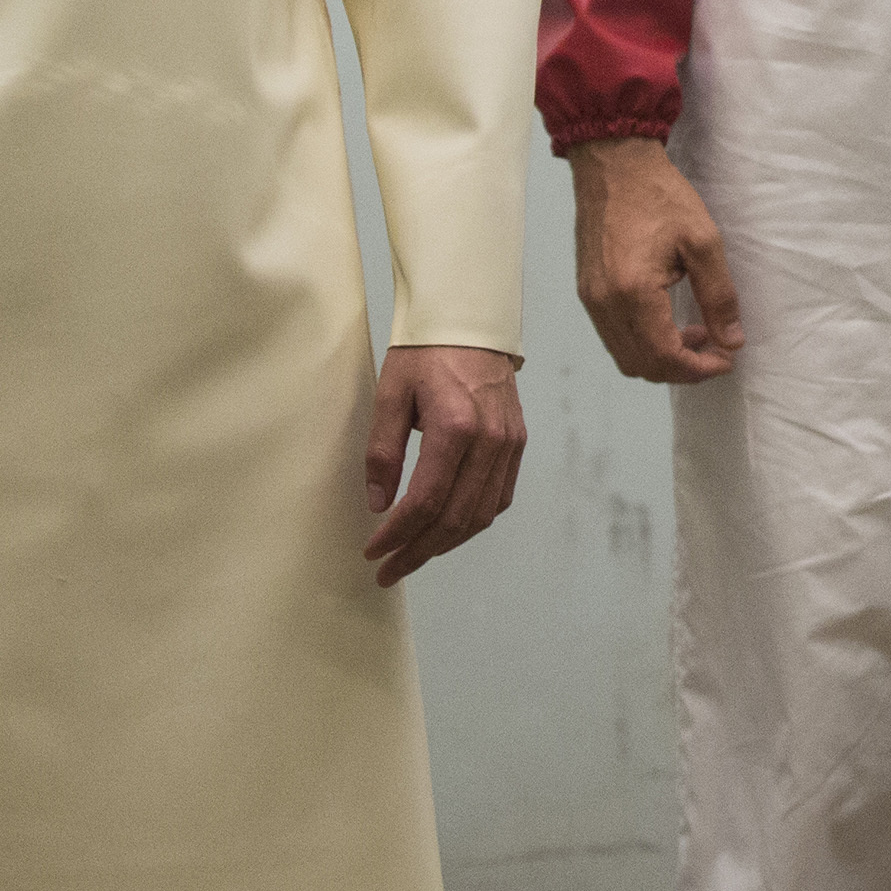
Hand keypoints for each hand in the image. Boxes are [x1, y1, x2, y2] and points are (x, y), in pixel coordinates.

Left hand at [362, 344, 526, 587]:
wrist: (469, 320)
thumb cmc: (425, 352)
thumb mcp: (390, 394)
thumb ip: (383, 452)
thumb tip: (379, 504)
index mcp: (455, 425)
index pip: (426, 501)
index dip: (397, 534)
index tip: (373, 551)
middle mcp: (490, 439)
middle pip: (456, 519)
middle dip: (419, 551)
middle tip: (389, 570)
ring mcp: (509, 442)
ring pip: (480, 515)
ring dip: (445, 543)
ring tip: (413, 555)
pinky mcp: (517, 442)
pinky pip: (498, 497)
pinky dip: (472, 520)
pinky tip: (447, 528)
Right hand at [569, 137, 742, 383]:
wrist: (613, 162)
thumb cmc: (659, 194)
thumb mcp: (703, 240)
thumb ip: (719, 295)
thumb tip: (732, 341)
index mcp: (633, 291)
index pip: (665, 356)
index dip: (699, 369)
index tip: (726, 359)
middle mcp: (604, 303)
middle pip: (641, 366)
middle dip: (682, 370)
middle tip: (715, 352)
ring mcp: (590, 299)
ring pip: (625, 355)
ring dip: (661, 357)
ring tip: (696, 335)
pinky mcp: (587, 291)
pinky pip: (614, 335)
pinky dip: (643, 341)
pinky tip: (668, 320)